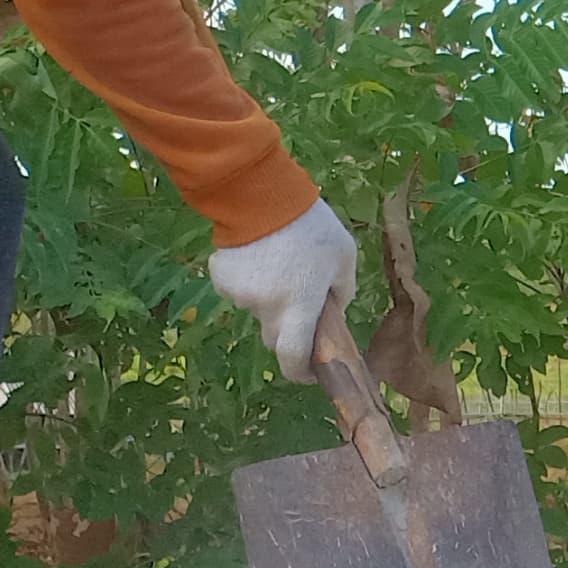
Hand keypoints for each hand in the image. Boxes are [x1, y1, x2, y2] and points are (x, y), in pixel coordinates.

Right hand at [208, 197, 357, 381]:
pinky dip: (250, 282)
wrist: (262, 194)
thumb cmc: (313, 227)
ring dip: (270, 299)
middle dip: (290, 331)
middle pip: (275, 337)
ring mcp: (241, 295)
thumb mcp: (344, 257)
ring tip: (281, 265)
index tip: (310, 372)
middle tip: (300, 302)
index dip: (301, 372)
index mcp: (300, 306)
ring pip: (258, 311)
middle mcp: (267, 308)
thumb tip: (333, 313)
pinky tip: (260, 256)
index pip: (294, 358)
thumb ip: (342, 291)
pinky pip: (240, 291)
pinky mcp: (223, 280)